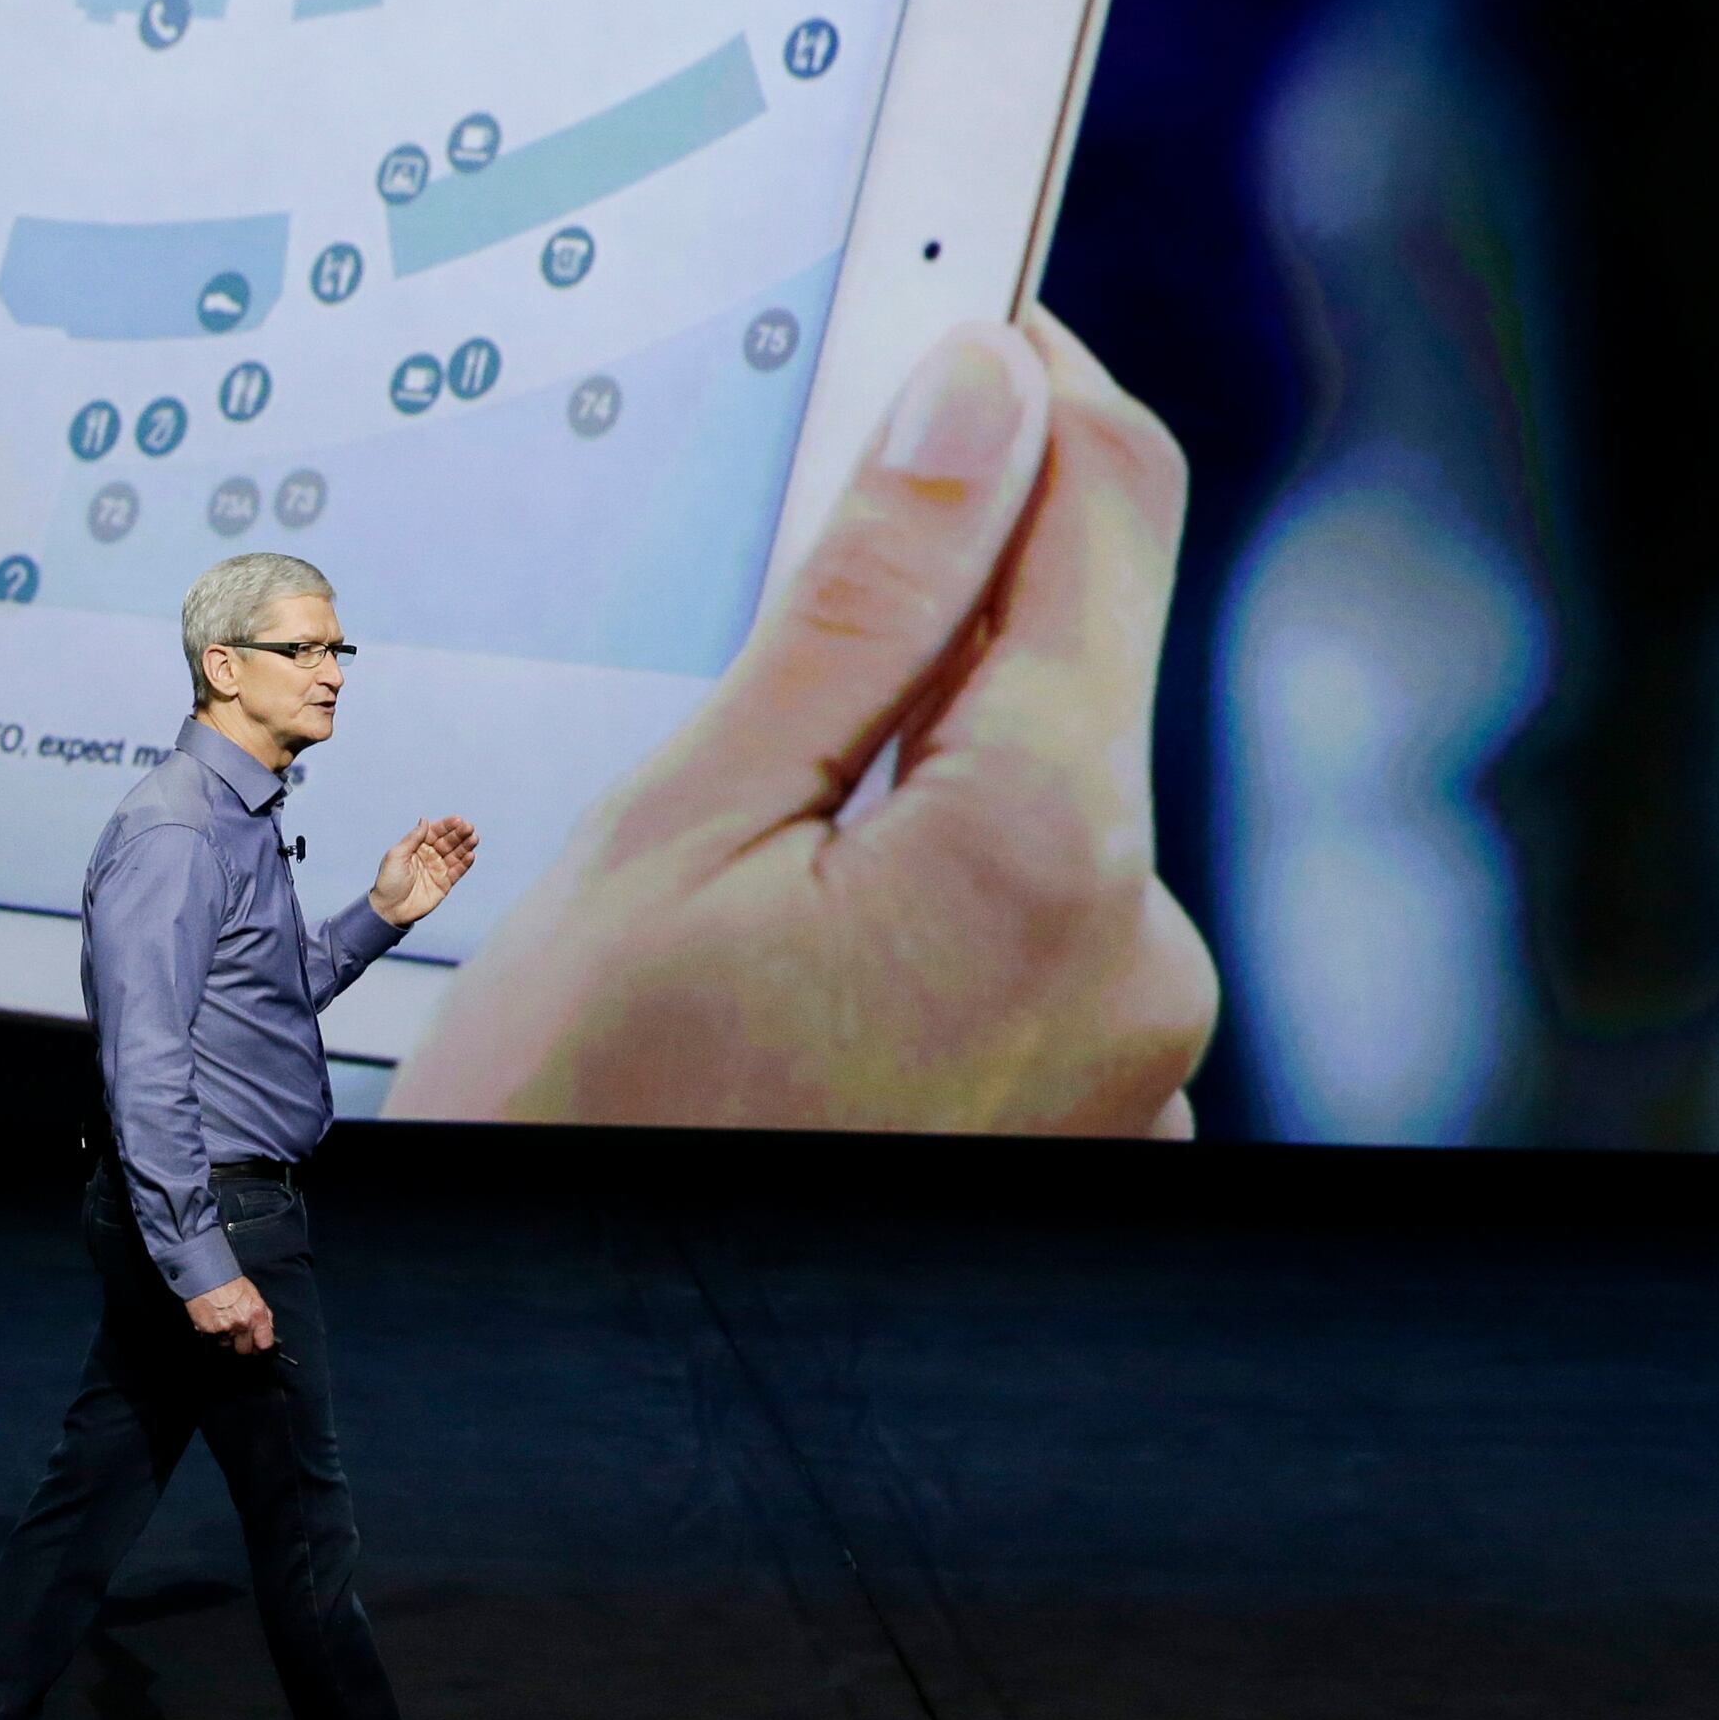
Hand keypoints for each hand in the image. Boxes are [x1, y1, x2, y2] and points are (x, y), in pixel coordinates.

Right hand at [184, 1273, 276, 1353]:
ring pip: (227, 1346)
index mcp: (257, 1314)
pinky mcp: (210, 1330)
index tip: (256, 1345)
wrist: (206, 1273)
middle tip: (234, 1332)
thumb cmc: (229, 1282)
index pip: (265, 1343)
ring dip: (224, 1338)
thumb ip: (263, 1315)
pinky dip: (211, 1334)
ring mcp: (226, 1328)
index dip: (260, 1346)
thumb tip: (268, 1330)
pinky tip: (211, 1321)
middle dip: (240, 1343)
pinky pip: (213, 1341)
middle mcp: (243, 1323)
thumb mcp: (253, 1295)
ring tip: (221, 1321)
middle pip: (245, 1349)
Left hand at [369, 815, 478, 927]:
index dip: (446, 826)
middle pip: (448, 842)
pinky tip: (471, 855)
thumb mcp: (397, 855)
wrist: (390, 909)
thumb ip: (413, 838)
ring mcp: (438, 869)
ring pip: (456, 855)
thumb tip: (425, 820)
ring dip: (465, 846)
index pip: (435, 832)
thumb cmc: (388, 881)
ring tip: (474, 838)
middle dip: (459, 834)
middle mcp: (429, 856)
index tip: (458, 820)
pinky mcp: (444, 884)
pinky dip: (465, 863)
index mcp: (417, 847)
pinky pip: (457, 871)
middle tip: (469, 828)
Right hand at [388, 308, 1215, 1136]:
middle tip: (756, 630)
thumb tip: (973, 394)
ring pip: (1043, 813)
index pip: (1104, 505)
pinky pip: (1038, 946)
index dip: (1025, 379)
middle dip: (938, 612)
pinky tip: (796, 977)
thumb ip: (861, 603)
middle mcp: (1144, 961)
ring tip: (733, 878)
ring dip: (922, 780)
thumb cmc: (578, 1138)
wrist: (574, 1407)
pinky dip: (936, 911)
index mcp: (1041, 853)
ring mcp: (1141, 1069)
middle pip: (1072, 667)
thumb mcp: (678, 831)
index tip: (949, 312)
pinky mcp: (1106, 1134)